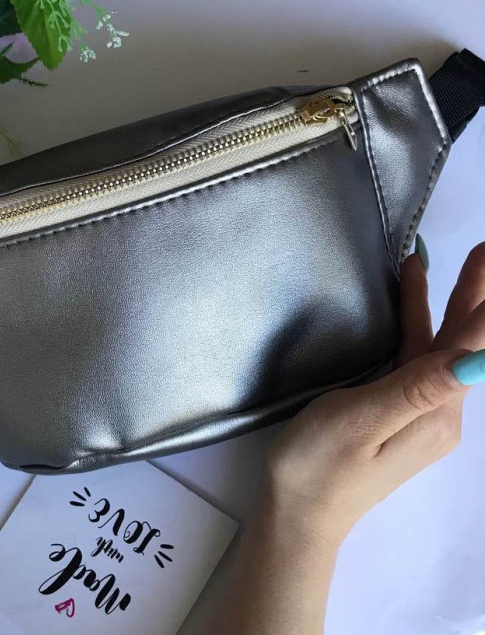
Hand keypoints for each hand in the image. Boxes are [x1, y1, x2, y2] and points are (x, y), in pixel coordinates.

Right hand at [264, 240, 484, 546]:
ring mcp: (420, 416)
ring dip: (443, 305)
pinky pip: (417, 363)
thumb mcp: (363, 421)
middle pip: (460, 344)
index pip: (469, 345)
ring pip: (437, 350)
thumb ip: (417, 388)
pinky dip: (416, 328)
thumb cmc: (319, 465)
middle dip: (471, 294)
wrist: (298, 515)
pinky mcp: (399, 417)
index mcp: (435, 412)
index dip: (480, 299)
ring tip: (443, 264)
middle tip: (480, 250)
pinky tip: (409, 314)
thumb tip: (479, 362)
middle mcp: (439, 413)